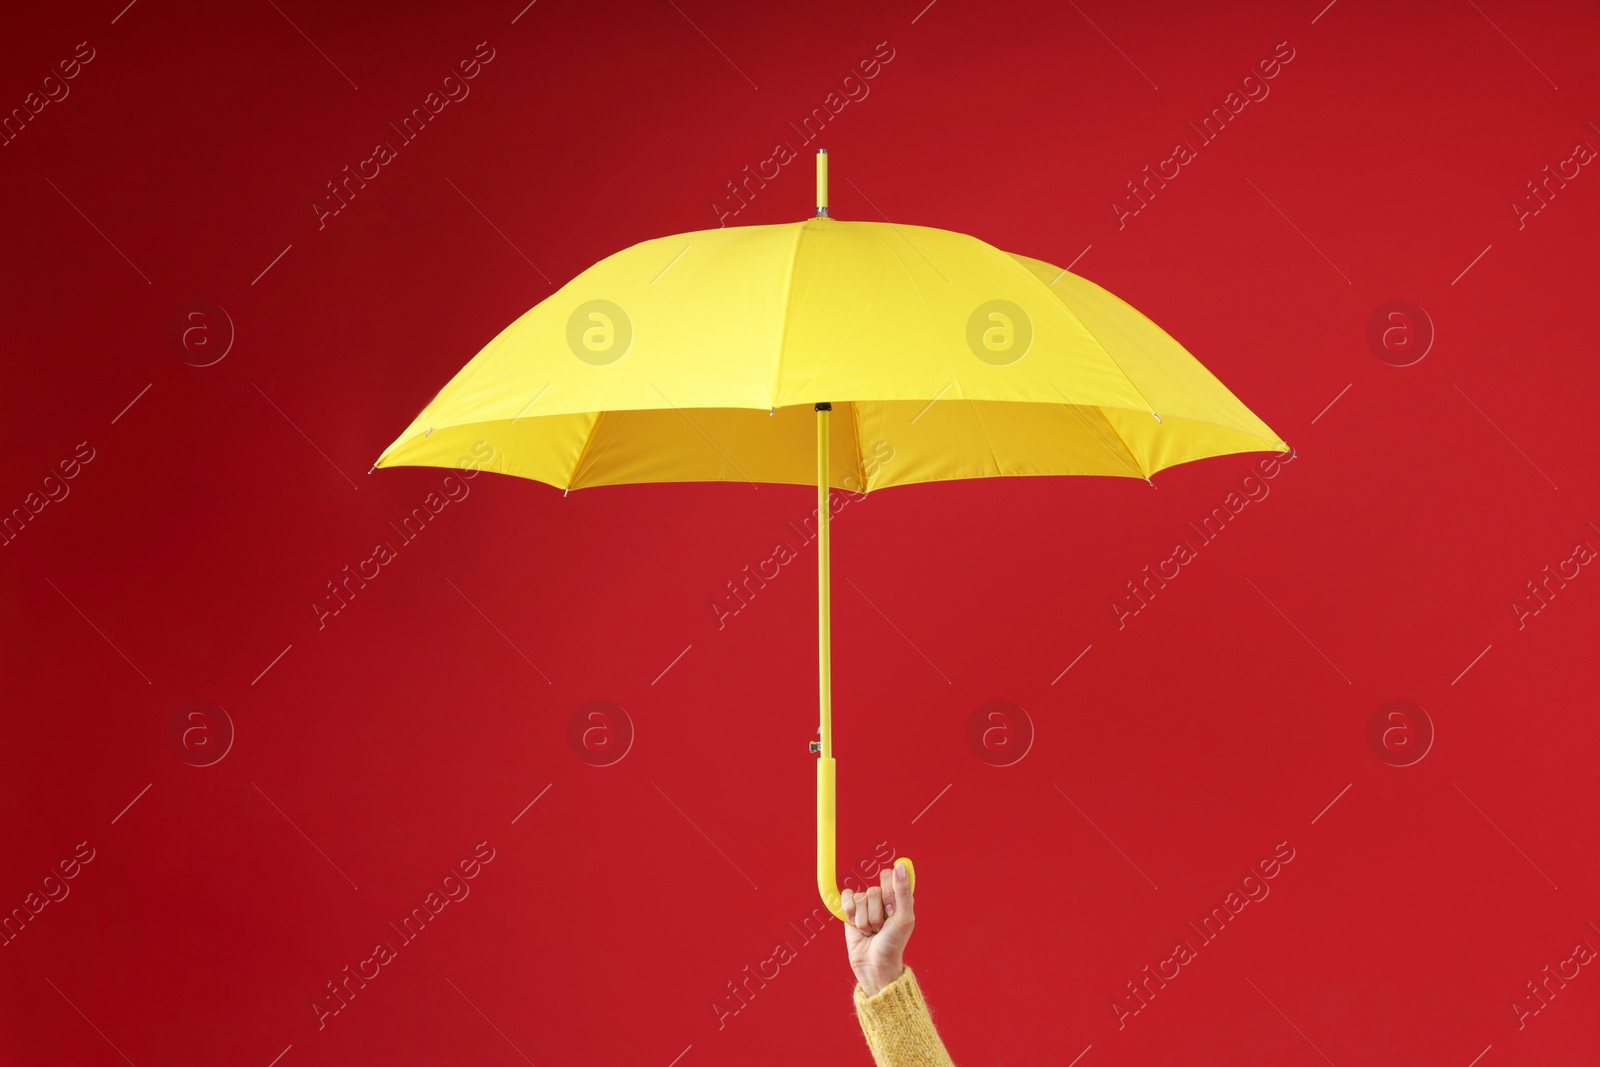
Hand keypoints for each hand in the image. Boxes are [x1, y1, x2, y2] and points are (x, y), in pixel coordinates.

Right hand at [842, 859, 914, 996]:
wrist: (874, 965)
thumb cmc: (893, 944)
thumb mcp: (904, 918)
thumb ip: (903, 891)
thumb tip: (900, 865)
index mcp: (898, 896)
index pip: (888, 876)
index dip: (888, 895)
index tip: (891, 912)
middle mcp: (882, 898)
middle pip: (872, 890)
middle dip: (875, 913)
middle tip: (881, 926)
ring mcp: (865, 904)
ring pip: (859, 898)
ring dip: (864, 920)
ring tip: (871, 931)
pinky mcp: (850, 910)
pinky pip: (845, 898)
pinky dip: (850, 914)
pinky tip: (857, 926)